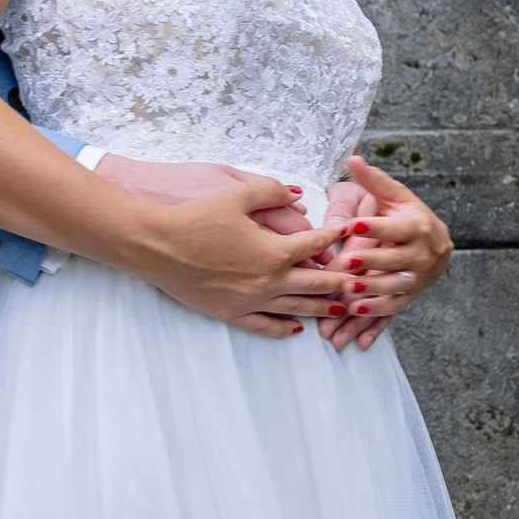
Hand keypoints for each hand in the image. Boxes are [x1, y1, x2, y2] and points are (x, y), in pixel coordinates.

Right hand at [106, 168, 341, 336]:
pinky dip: (284, 328)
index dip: (336, 236)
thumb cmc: (195, 216)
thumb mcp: (236, 193)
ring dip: (324, 308)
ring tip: (343, 308)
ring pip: (298, 308)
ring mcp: (251, 301)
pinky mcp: (232, 314)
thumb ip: (273, 191)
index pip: (316, 244)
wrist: (156, 245)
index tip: (350, 233)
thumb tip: (299, 195)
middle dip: (342, 281)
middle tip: (362, 281)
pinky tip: (296, 328)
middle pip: (318, 283)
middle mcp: (269, 281)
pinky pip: (266, 326)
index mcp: (275, 250)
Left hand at [318, 156, 452, 352]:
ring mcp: (416, 279)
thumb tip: (353, 157)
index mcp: (417, 226)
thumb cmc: (407, 214)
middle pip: (394, 261)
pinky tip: (358, 333)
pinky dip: (375, 324)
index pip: (395, 227)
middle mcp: (422, 255)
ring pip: (392, 290)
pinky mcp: (409, 298)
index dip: (375, 226)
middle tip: (344, 267)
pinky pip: (392, 312)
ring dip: (370, 296)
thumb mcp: (395, 196)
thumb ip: (373, 181)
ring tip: (345, 300)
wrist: (436, 243)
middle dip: (370, 264)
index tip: (353, 225)